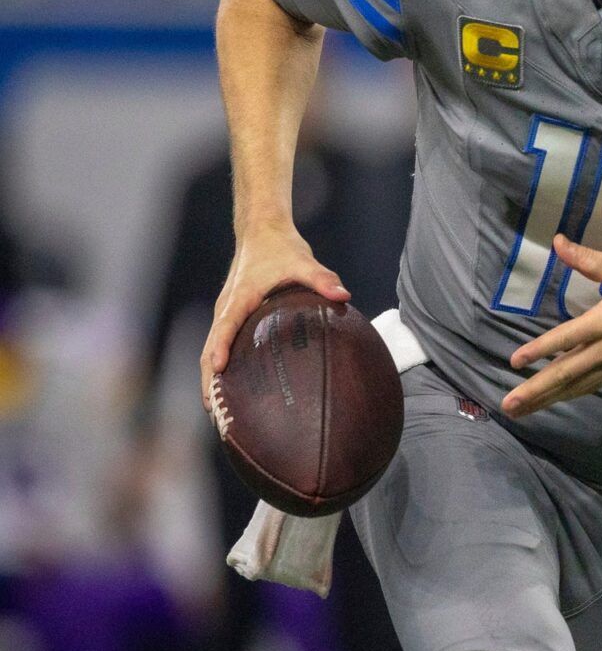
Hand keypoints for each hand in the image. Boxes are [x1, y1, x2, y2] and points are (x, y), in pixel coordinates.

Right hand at [200, 224, 348, 414]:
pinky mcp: (232, 320)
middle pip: (210, 349)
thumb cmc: (282, 249)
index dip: (220, 347)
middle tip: (217, 414)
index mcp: (240, 297)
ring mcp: (227, 316)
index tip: (218, 369)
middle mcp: (227, 309)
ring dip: (211, 382)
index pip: (225, 325)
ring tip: (219, 417)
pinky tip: (232, 396)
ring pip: (211, 353)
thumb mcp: (304, 261)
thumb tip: (344, 295)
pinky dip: (220, 372)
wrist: (262, 233)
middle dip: (209, 381)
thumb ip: (323, 279)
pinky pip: (222, 349)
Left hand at [503, 236, 601, 417]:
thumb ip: (587, 258)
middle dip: (537, 390)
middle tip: (509, 406)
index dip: (539, 350)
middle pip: (568, 373)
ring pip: (579, 385)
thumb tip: (557, 241)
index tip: (514, 362)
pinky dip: (572, 394)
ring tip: (522, 410)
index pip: (566, 339)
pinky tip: (556, 400)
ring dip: (549, 399)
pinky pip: (594, 385)